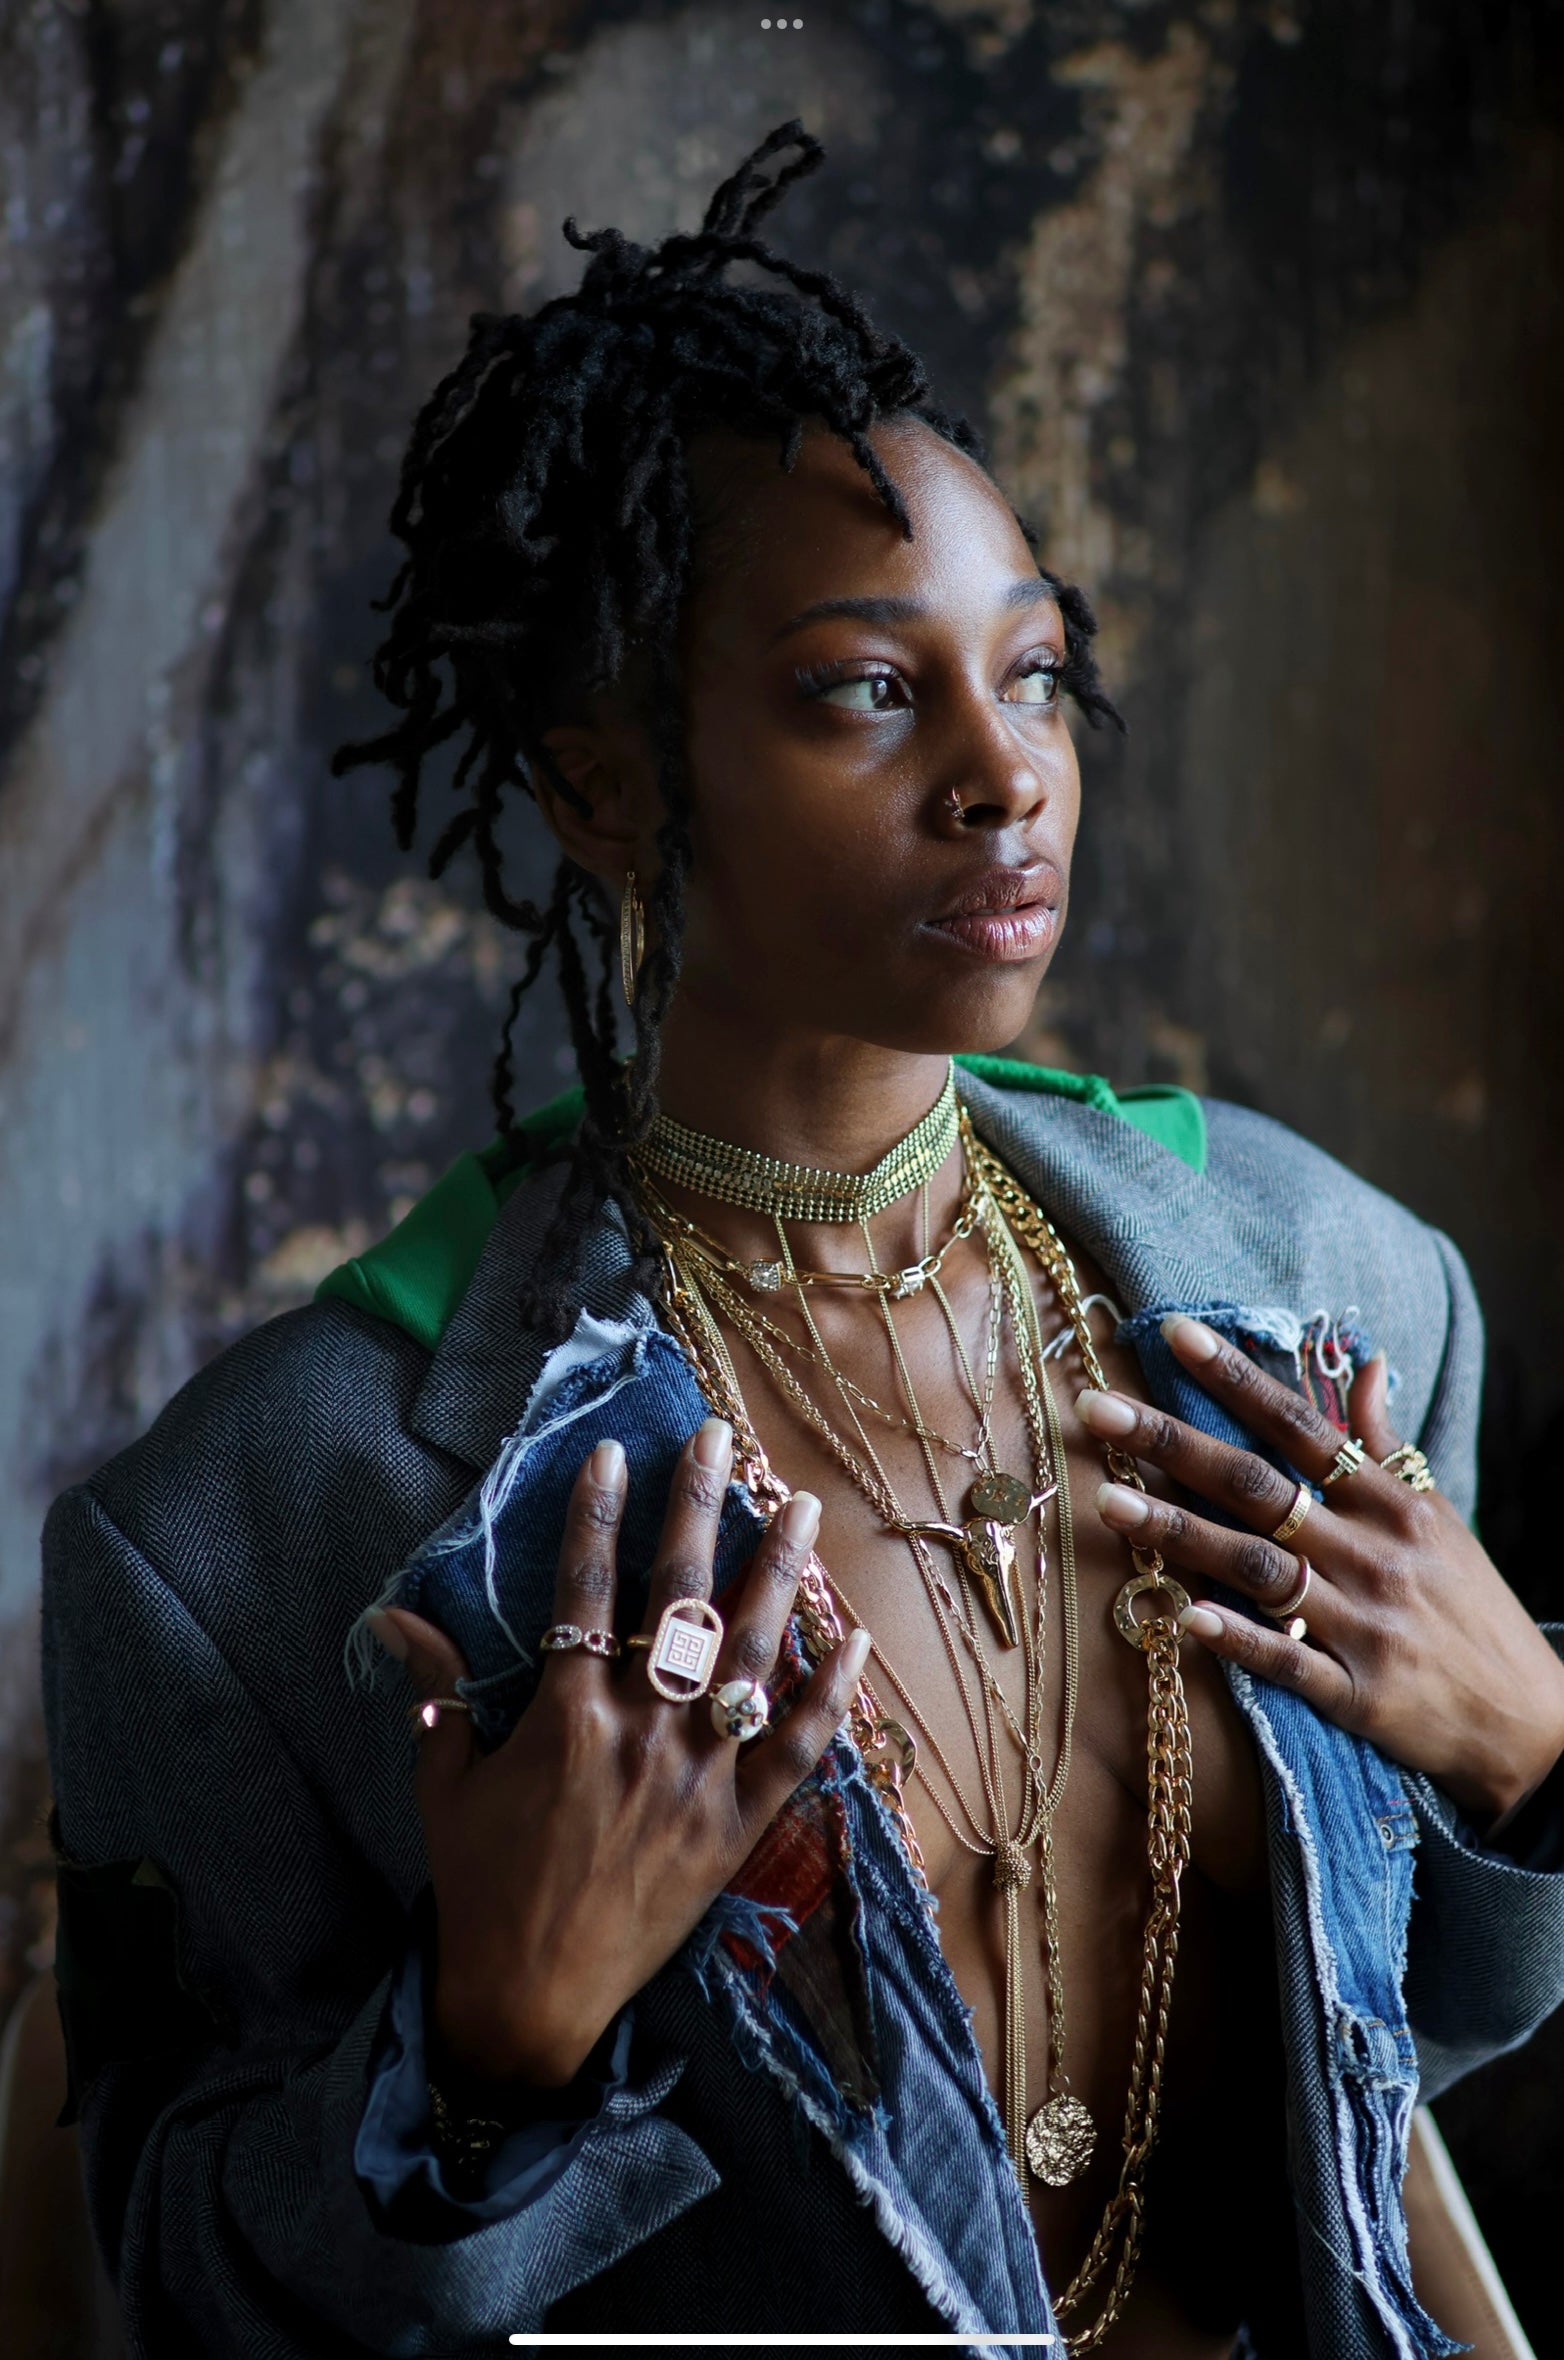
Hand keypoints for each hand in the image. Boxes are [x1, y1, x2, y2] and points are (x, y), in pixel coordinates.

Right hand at [367, 1417, 869, 2087]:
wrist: (529, 2001)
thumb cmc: (481, 1886)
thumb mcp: (446, 1785)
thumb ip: (437, 1693)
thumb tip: (394, 1617)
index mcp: (566, 1719)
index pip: (585, 1591)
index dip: (598, 1515)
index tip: (617, 1451)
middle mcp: (640, 1735)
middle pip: (680, 1600)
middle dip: (698, 1507)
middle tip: (718, 1437)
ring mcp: (698, 1780)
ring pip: (753, 1658)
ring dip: (779, 1574)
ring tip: (801, 1506)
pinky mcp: (738, 1830)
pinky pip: (798, 1752)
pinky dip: (830, 1694)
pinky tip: (854, 1637)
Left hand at [1077, 1317, 1563, 1828]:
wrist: (1531, 1719)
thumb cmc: (1470, 1605)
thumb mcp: (1438, 1513)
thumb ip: (1387, 1441)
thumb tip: (1367, 1361)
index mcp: (1391, 1502)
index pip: (1301, 1427)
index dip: (1237, 1380)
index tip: (1175, 1336)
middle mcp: (1373, 1553)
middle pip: (1260, 1487)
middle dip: (1175, 1446)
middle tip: (1097, 1411)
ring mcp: (1363, 1623)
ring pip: (1258, 1568)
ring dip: (1181, 1536)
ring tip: (1109, 1504)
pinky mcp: (1356, 1693)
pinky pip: (1286, 1660)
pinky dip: (1236, 1637)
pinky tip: (1180, 1615)